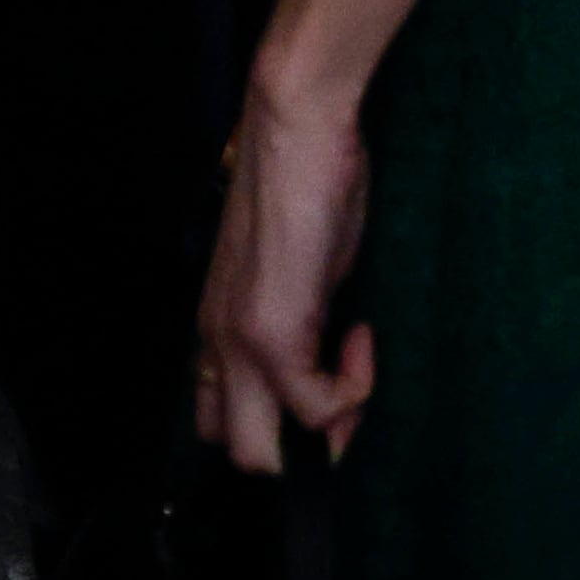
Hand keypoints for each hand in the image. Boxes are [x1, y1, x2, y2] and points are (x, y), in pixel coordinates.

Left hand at [197, 76, 375, 470]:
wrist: (296, 125)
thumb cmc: (307, 179)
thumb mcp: (304, 270)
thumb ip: (310, 325)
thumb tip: (340, 377)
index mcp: (217, 325)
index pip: (221, 420)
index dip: (280, 425)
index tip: (331, 387)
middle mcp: (216, 344)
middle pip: (240, 453)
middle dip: (302, 450)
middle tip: (348, 401)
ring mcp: (239, 345)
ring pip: (262, 454)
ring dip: (324, 431)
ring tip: (356, 372)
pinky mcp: (273, 337)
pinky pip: (317, 409)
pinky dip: (353, 388)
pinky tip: (363, 335)